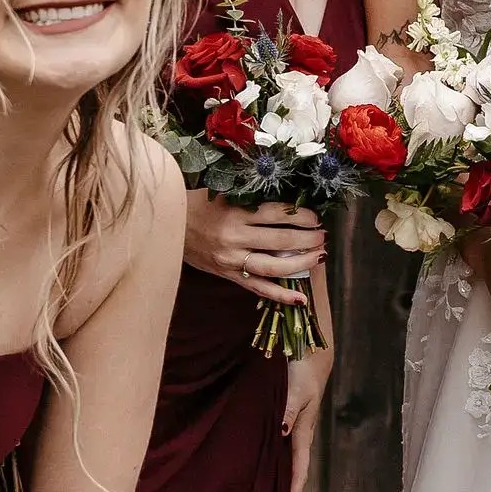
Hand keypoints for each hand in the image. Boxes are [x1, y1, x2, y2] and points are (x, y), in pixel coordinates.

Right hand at [186, 194, 327, 310]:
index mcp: (235, 212)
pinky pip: (258, 288)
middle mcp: (235, 238)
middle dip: (308, 239)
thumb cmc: (197, 204)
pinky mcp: (228, 276)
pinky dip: (280, 295)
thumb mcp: (223, 192)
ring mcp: (231, 260)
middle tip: (323, 236)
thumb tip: (288, 201)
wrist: (167, 226)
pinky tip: (301, 299)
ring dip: (301, 264)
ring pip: (274, 267)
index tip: (315, 217)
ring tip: (319, 257)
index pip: (278, 214)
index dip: (302, 216)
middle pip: (281, 241)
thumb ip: (251, 198)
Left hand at [281, 343, 332, 491]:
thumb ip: (288, 412)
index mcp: (302, 434)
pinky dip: (268, 468)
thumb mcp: (296, 391)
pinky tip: (259, 476)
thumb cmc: (302, 369)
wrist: (306, 346)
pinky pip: (273, 451)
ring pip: (281, 467)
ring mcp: (288, 429)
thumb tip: (281, 434)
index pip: (298, 474)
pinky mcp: (279, 419)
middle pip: (291, 477)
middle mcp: (295, 436)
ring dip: (277, 489)